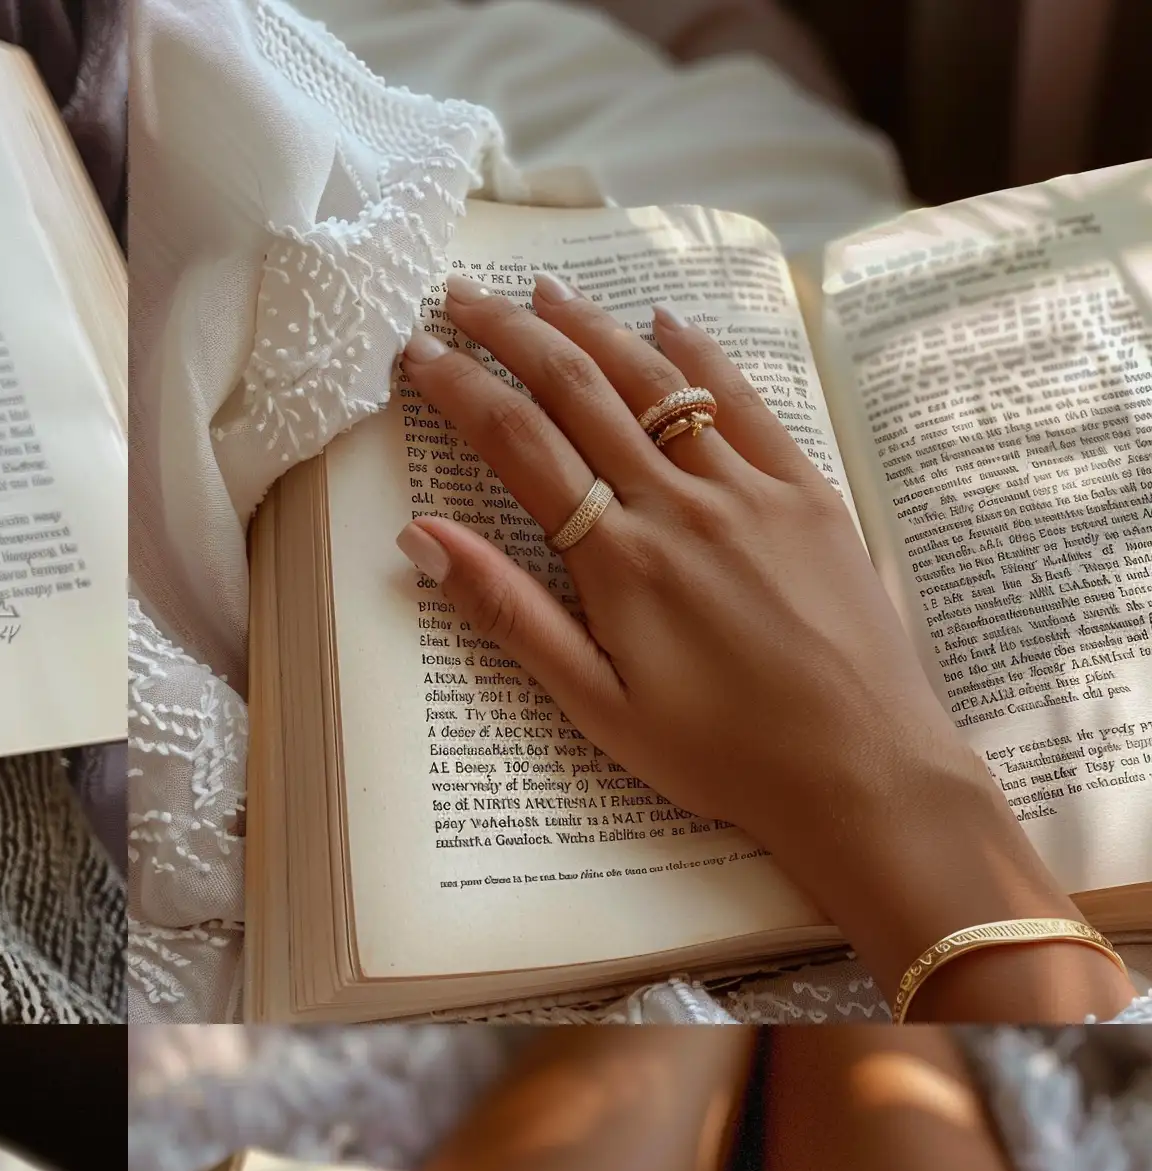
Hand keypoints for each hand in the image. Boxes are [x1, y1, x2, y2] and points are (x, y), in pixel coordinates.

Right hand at [397, 279, 1133, 1021]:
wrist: (862, 768)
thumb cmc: (721, 757)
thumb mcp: (596, 705)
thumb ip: (509, 614)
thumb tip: (421, 539)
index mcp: (619, 561)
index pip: (519, 445)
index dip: (461, 388)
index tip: (418, 352)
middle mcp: (681, 504)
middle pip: (580, 390)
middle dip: (511, 334)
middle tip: (461, 294)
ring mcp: (750, 488)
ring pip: (657, 379)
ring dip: (592, 326)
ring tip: (541, 291)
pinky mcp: (807, 492)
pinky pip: (745, 399)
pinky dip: (698, 352)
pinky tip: (665, 322)